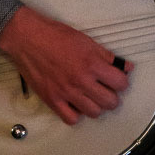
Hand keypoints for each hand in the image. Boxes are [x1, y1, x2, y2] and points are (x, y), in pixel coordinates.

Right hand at [0, 5, 132, 124]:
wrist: (27, 38)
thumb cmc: (56, 36)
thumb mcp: (86, 40)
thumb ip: (107, 56)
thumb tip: (127, 67)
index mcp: (92, 64)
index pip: (121, 83)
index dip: (122, 82)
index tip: (116, 80)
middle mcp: (81, 80)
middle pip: (110, 102)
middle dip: (112, 97)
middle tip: (105, 90)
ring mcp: (66, 92)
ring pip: (94, 113)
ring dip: (96, 106)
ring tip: (90, 98)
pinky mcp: (52, 99)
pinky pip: (71, 119)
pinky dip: (76, 115)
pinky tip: (74, 104)